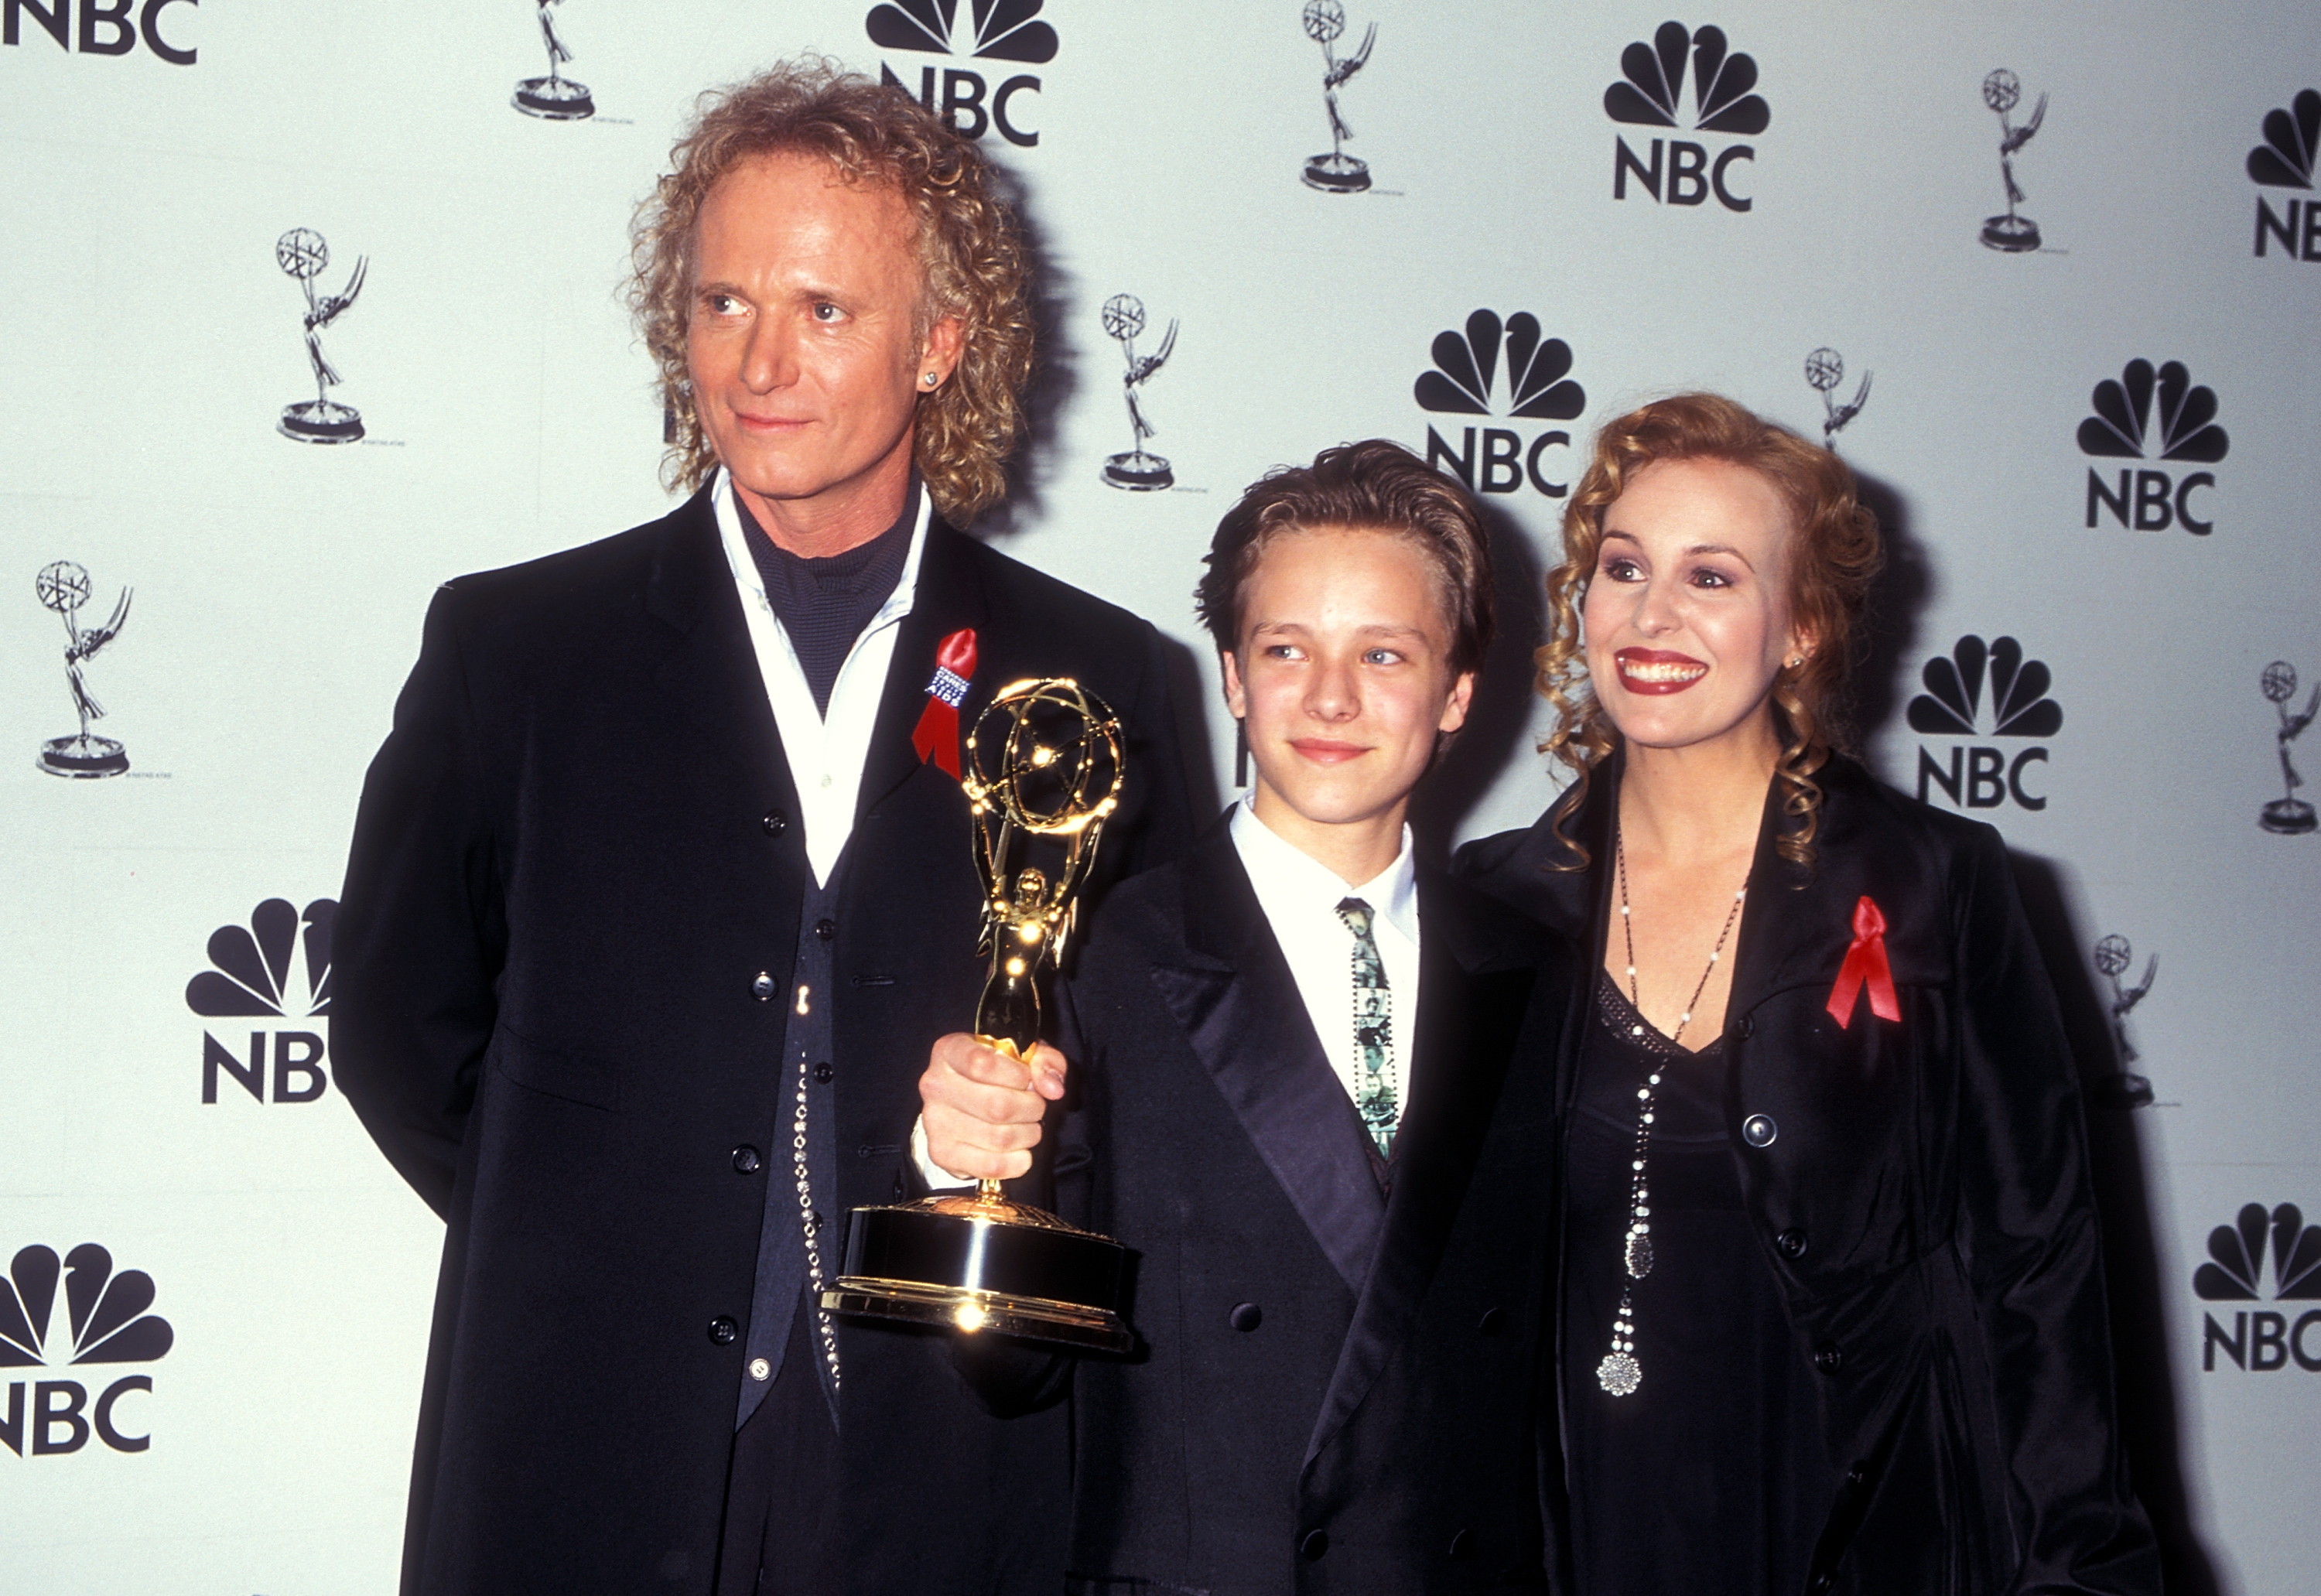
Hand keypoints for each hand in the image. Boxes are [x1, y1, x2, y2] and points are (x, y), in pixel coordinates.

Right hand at [919, 1033, 1068, 1181]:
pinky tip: (1019, 1150)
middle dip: (1031, 1108)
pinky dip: (1018, 1161)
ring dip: (1028, 1134)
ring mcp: (935, 1122)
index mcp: (950, 1050)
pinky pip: (992, 1166)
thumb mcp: (1023, 1056)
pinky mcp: (942, 1154)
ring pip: (1000, 1138)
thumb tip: (1053, 1088)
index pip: (983, 1064)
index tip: (1028, 1080)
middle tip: (1036, 1106)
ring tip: (1028, 1127)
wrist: (963, 1106)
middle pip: (997, 1106)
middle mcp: (935, 1084)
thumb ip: (1044, 1062)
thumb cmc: (997, 1074)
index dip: (1018, 1075)